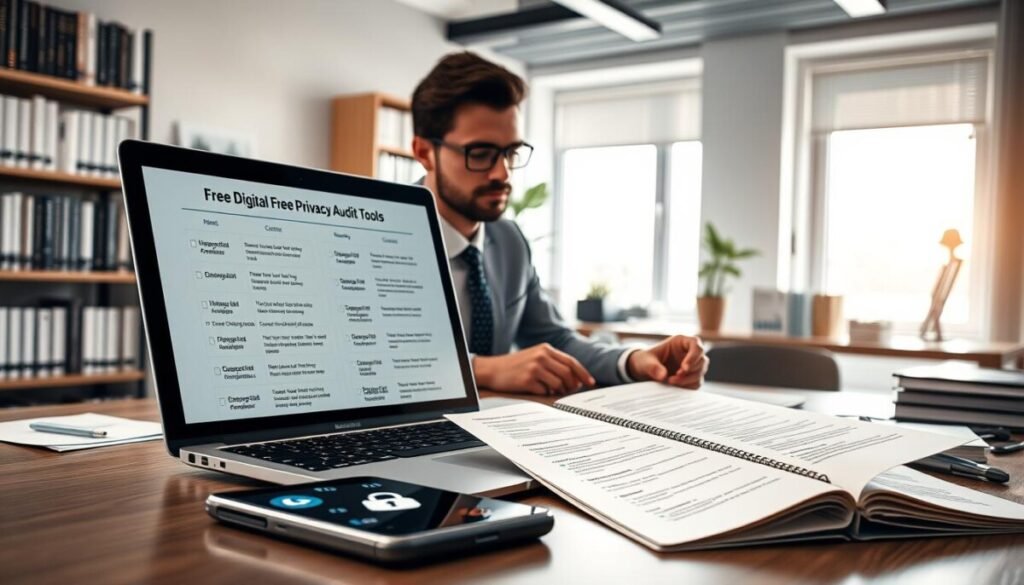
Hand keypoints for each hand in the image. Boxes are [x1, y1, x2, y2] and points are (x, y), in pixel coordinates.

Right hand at [472, 343, 595, 395]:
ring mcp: (534, 368)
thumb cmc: (515, 366)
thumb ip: (553, 363)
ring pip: (558, 384)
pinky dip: (544, 393)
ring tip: (549, 390)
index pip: (571, 361)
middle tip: (569, 391)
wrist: (492, 370)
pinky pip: (545, 391)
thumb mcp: (535, 357)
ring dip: (558, 390)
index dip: (583, 373)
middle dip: (572, 385)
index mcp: (545, 349)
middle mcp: (542, 356)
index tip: (590, 382)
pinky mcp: (527, 380)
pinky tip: (535, 389)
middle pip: (568, 374)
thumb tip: (575, 380)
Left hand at [627, 335, 706, 388]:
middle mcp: (689, 352)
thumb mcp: (645, 362)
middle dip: (689, 372)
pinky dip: (688, 387)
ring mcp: (692, 365)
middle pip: (701, 360)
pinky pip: (696, 383)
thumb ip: (653, 367)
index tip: (684, 368)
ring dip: (688, 380)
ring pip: (700, 372)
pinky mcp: (691, 377)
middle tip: (672, 379)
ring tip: (670, 382)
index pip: (696, 344)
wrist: (644, 370)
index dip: (693, 356)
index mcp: (681, 342)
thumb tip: (663, 376)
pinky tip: (675, 387)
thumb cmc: (645, 360)